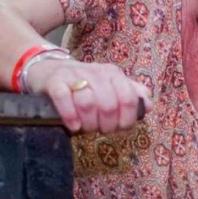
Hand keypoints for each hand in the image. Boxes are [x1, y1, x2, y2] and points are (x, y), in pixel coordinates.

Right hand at [31, 58, 151, 133]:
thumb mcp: (110, 86)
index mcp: (113, 74)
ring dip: (88, 123)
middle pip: (109, 105)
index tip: (117, 128)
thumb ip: (131, 94)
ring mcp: (74, 76)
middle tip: (98, 130)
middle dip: (106, 125)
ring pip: (88, 103)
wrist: (48, 69)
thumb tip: (149, 105)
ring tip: (84, 128)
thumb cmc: (84, 84)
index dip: (126, 120)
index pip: (129, 100)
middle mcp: (96, 72)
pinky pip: (64, 98)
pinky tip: (72, 126)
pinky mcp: (54, 81)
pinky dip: (70, 116)